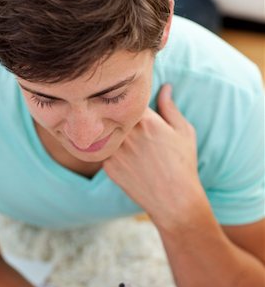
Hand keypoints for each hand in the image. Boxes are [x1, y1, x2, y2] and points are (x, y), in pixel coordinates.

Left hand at [103, 85, 204, 229]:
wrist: (173, 199)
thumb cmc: (183, 164)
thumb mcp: (183, 131)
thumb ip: (170, 107)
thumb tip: (165, 87)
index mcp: (145, 119)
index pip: (127, 98)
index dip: (129, 98)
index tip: (132, 101)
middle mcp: (126, 133)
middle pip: (112, 114)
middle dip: (118, 114)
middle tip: (128, 122)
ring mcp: (114, 151)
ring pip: (106, 132)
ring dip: (112, 132)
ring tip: (129, 141)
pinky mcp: (108, 166)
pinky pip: (104, 151)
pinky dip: (110, 150)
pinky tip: (126, 158)